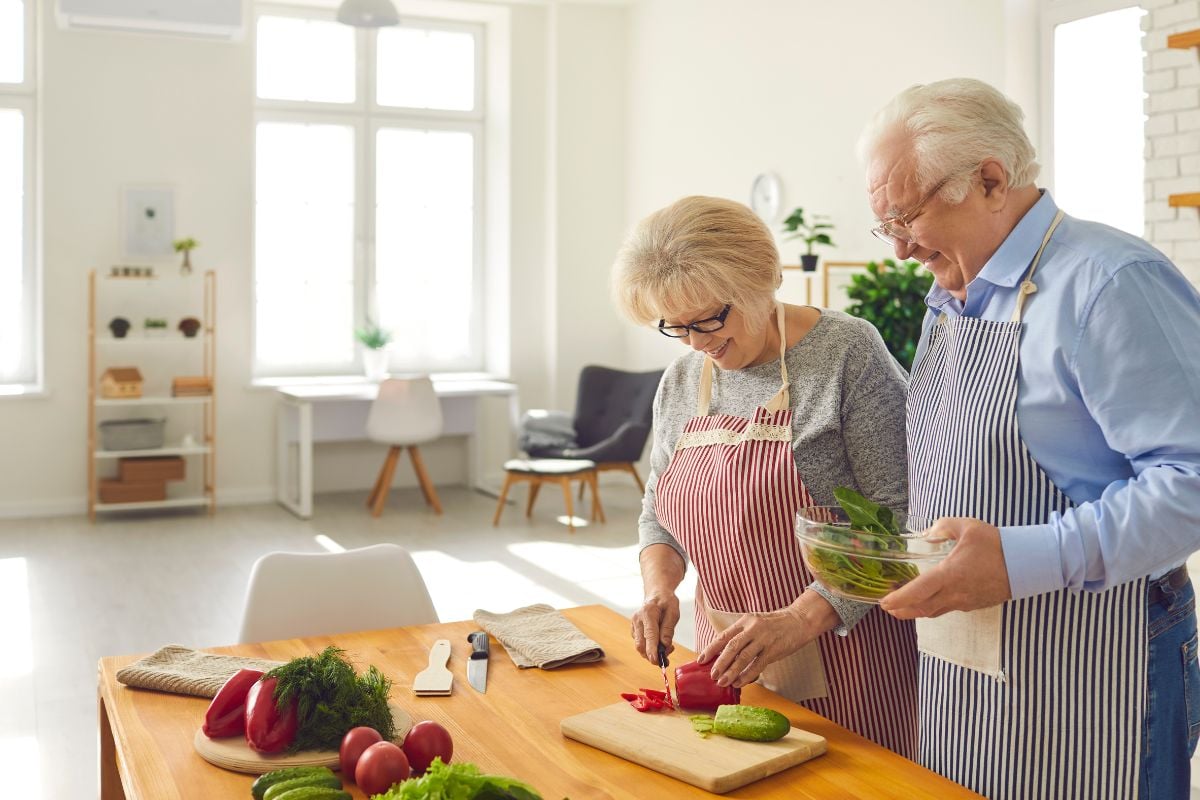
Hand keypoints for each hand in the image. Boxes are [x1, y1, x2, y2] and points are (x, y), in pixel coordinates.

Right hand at [631, 592, 679, 663]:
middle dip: (652, 655)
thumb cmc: (666, 601)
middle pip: (641, 644)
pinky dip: (650, 648)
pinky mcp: (634, 630)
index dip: (652, 650)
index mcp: (648, 613)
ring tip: (667, 647)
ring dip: (652, 653)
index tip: (656, 660)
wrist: (656, 594)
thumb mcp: (673, 612)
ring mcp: (634, 625)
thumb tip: (665, 645)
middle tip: (667, 655)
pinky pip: (641, 644)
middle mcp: (637, 620)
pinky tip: (660, 643)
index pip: (649, 635)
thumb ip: (668, 628)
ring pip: (640, 647)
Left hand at [696, 602, 821, 688]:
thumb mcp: (755, 623)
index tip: (701, 660)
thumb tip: (724, 654)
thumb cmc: (775, 625)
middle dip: (719, 662)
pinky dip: (747, 675)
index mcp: (745, 621)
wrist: (799, 620)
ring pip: (743, 657)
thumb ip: (742, 636)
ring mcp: (764, 639)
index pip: (724, 636)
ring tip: (722, 682)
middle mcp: (753, 628)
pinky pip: (757, 665)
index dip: (711, 649)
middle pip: (731, 647)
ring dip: (731, 671)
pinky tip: (740, 682)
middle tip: (712, 675)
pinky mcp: (774, 649)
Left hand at [879, 516, 1012, 618]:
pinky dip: (934, 607)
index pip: (917, 592)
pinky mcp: (975, 604)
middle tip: (888, 607)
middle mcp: (955, 593)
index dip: (898, 599)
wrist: (1028, 564)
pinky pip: (949, 609)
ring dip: (917, 611)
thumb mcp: (967, 527)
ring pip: (935, 611)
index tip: (884, 602)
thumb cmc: (998, 545)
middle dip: (902, 610)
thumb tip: (927, 533)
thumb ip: (943, 527)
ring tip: (904, 607)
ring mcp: (966, 602)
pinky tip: (931, 600)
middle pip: (922, 608)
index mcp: (949, 575)